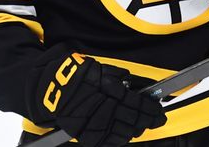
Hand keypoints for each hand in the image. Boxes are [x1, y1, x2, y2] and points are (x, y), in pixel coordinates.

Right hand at [33, 51, 166, 145]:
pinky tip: (129, 133)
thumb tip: (139, 85)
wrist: (50, 90)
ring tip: (144, 124)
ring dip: (138, 129)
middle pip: (134, 119)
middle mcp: (102, 109)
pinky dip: (122, 138)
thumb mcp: (99, 69)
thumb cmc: (75, 76)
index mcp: (106, 90)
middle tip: (159, 118)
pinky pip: (111, 141)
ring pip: (125, 133)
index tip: (159, 108)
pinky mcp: (87, 136)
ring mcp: (94, 125)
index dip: (151, 108)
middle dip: (150, 119)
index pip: (137, 103)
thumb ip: (120, 77)